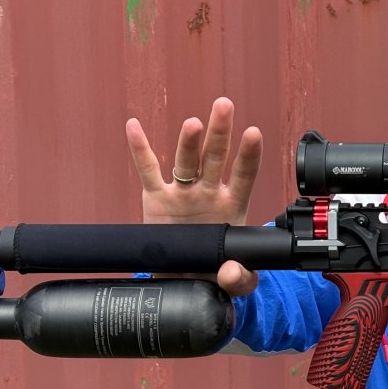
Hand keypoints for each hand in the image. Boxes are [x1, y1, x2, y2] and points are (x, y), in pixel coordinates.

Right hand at [125, 96, 263, 295]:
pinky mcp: (156, 199)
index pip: (244, 176)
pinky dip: (140, 149)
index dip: (249, 155)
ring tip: (193, 123)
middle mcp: (208, 193)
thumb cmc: (215, 273)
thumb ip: (240, 278)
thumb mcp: (236, 282)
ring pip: (186, 161)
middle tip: (224, 106)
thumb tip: (230, 272)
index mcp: (232, 206)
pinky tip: (134, 126)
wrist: (186, 281)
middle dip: (220, 132)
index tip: (253, 133)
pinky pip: (148, 171)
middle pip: (216, 157)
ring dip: (189, 141)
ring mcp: (183, 193)